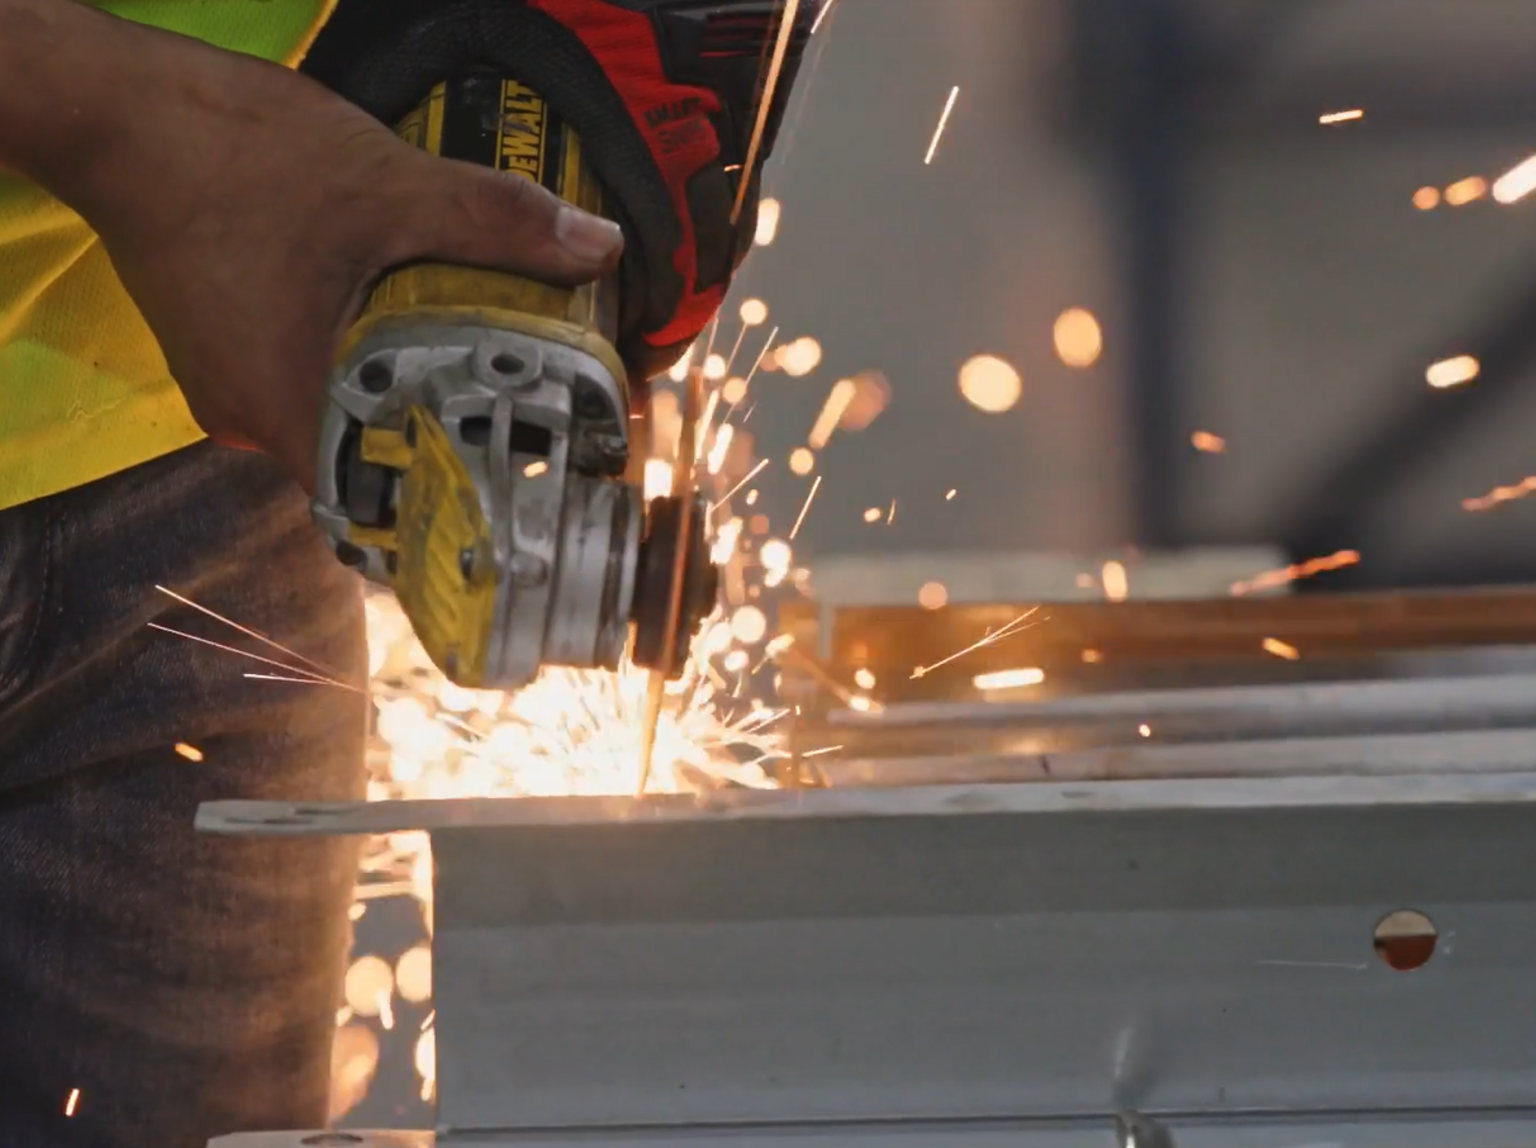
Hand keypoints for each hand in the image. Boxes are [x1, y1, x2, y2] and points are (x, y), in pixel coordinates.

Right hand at [2, 1, 622, 491]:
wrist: (118, 110)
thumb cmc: (234, 157)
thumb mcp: (388, 187)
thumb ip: (494, 223)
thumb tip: (600, 250)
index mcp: (285, 410)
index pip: (384, 505)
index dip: (458, 503)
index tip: (523, 489)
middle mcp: (252, 419)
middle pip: (371, 460)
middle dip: (450, 438)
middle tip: (527, 419)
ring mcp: (233, 382)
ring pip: (343, 413)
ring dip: (408, 392)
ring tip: (486, 370)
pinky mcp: (228, 344)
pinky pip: (311, 374)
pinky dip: (364, 358)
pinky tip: (411, 324)